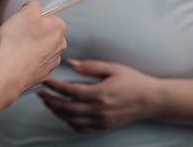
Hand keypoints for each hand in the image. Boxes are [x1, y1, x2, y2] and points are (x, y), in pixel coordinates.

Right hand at [0, 1, 66, 92]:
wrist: (9, 73)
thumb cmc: (16, 42)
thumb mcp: (24, 12)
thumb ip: (33, 5)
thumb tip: (34, 6)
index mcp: (58, 27)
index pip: (48, 17)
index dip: (33, 18)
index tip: (22, 22)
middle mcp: (60, 45)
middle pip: (45, 33)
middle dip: (32, 33)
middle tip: (17, 35)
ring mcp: (52, 61)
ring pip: (40, 49)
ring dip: (30, 47)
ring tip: (15, 48)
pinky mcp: (44, 74)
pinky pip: (35, 63)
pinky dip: (27, 61)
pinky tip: (17, 60)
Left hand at [38, 59, 161, 132]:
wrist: (152, 100)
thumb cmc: (133, 81)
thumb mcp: (113, 68)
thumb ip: (91, 66)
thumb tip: (71, 63)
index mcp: (100, 93)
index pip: (70, 91)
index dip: (55, 86)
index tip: (45, 80)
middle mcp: (99, 109)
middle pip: (67, 108)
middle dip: (51, 100)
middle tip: (40, 93)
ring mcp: (101, 120)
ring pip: (72, 120)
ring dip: (57, 112)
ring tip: (48, 102)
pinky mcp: (104, 126)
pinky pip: (81, 128)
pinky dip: (69, 122)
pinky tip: (63, 114)